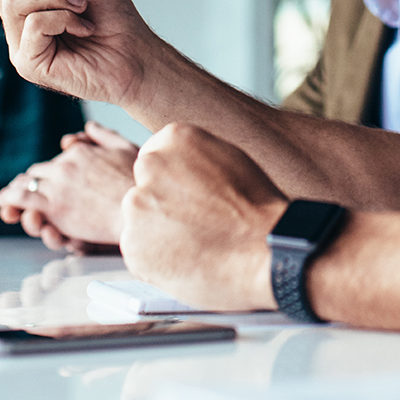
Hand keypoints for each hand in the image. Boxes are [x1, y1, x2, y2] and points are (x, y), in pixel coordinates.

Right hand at [0, 0, 179, 106]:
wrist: (136, 52)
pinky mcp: (29, 63)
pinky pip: (32, 24)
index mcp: (28, 2)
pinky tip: (82, 28)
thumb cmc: (113, 17)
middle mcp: (18, 23)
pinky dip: (63, 18)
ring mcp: (21, 45)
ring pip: (13, 1)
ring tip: (82, 6)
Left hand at [0, 121, 138, 249]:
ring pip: (26, 183)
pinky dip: (8, 200)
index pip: (57, 159)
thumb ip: (105, 136)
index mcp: (81, 152)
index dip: (50, 170)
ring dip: (14, 190)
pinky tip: (2, 203)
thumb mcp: (126, 150)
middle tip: (22, 190)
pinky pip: (21, 199)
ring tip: (5, 198)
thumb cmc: (139, 184)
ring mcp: (58, 185)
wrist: (141, 210)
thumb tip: (89, 126)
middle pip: (39, 171)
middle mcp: (66, 165)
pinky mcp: (54, 206)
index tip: (49, 178)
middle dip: (31, 181)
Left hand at [120, 123, 286, 311]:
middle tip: (192, 225)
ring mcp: (138, 205)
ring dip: (157, 234)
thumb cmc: (259, 210)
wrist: (267, 250)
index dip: (174, 185)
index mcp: (174, 138)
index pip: (156, 159)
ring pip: (140, 221)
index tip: (189, 199)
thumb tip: (181, 171)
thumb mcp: (230, 160)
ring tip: (195, 245)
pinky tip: (187, 261)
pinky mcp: (133, 245)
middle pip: (144, 188)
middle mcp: (150, 166)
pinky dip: (156, 261)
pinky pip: (139, 252)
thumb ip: (195, 160)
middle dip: (161, 207)